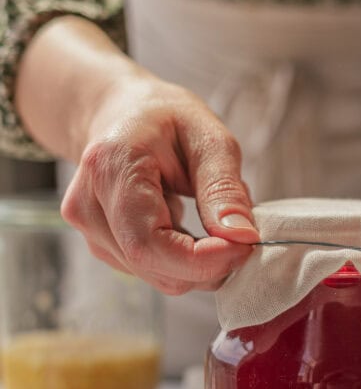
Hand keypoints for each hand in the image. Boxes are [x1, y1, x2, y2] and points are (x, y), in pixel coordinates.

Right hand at [61, 75, 258, 293]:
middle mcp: (88, 203)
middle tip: (243, 241)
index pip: (149, 242)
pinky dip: (182, 263)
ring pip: (153, 274)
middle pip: (150, 264)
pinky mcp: (99, 243)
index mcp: (112, 166)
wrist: (121, 114)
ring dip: (196, 267)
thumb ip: (223, 188)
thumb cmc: (165, 119)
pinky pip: (149, 270)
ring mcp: (89, 228)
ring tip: (215, 228)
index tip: (245, 247)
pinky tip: (191, 232)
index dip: (201, 260)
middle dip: (206, 266)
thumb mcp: (208, 138)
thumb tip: (242, 236)